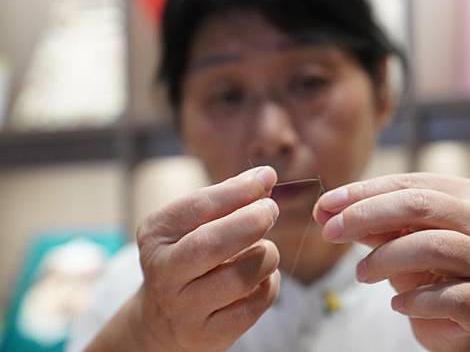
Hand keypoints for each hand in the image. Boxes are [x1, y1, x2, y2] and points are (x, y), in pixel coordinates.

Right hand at [130, 166, 280, 351]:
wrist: (162, 320)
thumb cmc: (188, 258)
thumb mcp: (193, 225)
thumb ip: (226, 200)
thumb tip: (265, 177)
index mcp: (156, 235)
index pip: (199, 207)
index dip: (238, 190)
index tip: (267, 177)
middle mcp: (164, 273)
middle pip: (212, 244)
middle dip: (252, 221)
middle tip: (271, 209)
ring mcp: (185, 308)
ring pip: (241, 277)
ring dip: (265, 255)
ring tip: (264, 250)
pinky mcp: (209, 335)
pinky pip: (255, 304)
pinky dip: (269, 283)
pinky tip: (263, 277)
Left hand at [313, 173, 469, 351]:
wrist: (466, 321)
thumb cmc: (430, 272)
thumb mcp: (397, 241)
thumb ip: (370, 224)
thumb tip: (325, 210)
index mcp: (465, 195)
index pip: (407, 183)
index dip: (362, 193)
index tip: (324, 206)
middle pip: (418, 205)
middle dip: (366, 215)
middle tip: (331, 232)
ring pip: (430, 246)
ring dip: (384, 259)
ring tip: (362, 274)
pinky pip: (443, 295)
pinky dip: (412, 300)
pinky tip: (398, 304)